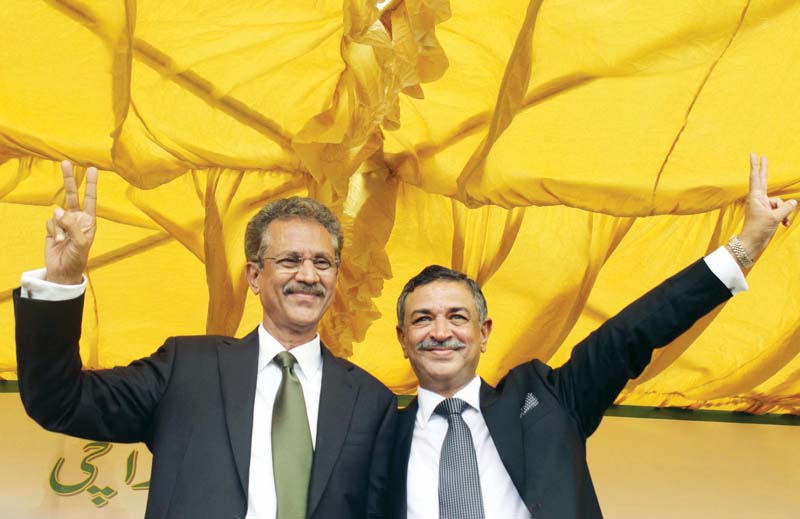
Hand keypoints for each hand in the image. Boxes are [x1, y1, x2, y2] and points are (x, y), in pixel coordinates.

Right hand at [45, 161, 97, 284]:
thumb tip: (58, 210)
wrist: (63, 271)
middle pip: (72, 195)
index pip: (90, 199)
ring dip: (58, 227)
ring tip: (62, 241)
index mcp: (88, 221)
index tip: (92, 169)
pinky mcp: (52, 228)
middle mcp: (76, 219)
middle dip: (69, 179)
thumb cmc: (78, 258)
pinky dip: (52, 231)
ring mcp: (63, 223)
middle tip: (66, 162)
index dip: (91, 184)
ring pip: (57, 213)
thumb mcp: (81, 243)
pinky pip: (49, 222)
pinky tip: (56, 241)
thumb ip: (72, 225)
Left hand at [738, 153, 796, 259]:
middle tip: (763, 156)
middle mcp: (759, 199)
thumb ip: (786, 207)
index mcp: (756, 197)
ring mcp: (763, 206)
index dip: (756, 165)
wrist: (752, 244)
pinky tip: (784, 225)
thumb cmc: (759, 230)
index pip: (756, 177)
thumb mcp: (775, 217)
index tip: (753, 153)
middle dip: (765, 169)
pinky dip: (784, 217)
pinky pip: (781, 211)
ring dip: (785, 212)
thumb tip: (794, 202)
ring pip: (780, 202)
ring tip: (781, 222)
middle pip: (764, 181)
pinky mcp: (768, 214)